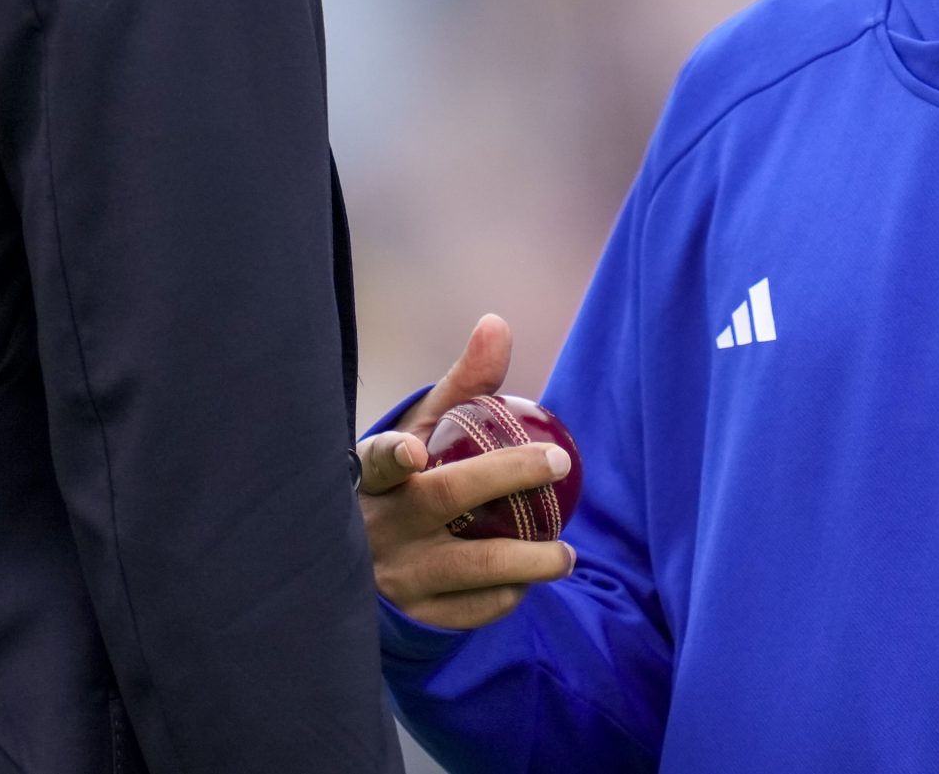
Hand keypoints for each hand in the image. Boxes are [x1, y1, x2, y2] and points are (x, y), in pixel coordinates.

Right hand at [357, 314, 576, 628]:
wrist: (370, 555)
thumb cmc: (411, 475)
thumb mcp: (425, 429)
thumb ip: (464, 383)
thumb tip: (496, 324)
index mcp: (374, 475)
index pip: (379, 459)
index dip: (394, 456)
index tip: (417, 452)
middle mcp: (378, 525)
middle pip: (442, 500)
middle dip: (505, 478)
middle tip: (559, 462)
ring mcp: (394, 575)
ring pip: (468, 567)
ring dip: (527, 560)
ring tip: (567, 555)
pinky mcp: (412, 614)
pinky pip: (468, 610)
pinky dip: (504, 596)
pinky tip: (527, 584)